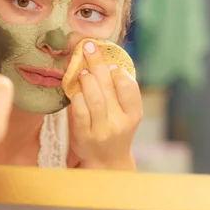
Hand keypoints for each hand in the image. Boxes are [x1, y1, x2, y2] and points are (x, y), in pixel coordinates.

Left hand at [67, 40, 142, 169]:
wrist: (106, 161)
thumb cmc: (115, 129)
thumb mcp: (125, 113)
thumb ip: (118, 92)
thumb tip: (105, 60)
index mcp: (134, 114)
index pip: (130, 88)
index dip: (119, 72)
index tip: (111, 63)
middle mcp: (119, 123)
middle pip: (109, 87)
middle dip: (98, 63)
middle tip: (89, 48)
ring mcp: (101, 130)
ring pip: (93, 98)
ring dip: (86, 79)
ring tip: (83, 72)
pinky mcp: (83, 136)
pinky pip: (78, 110)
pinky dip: (76, 97)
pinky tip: (76, 91)